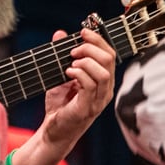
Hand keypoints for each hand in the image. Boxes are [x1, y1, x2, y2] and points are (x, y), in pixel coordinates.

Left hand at [40, 28, 115, 152]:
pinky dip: (78, 74)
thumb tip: (60, 34)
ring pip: (102, 72)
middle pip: (109, 60)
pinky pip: (90, 85)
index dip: (98, 40)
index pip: (111, 55)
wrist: (53, 133)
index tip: (83, 31)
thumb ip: (63, 56)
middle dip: (90, 48)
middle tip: (72, 50)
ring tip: (70, 64)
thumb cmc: (60, 107)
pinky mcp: (87, 108)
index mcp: (104, 82)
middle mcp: (105, 90)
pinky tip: (68, 73)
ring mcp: (98, 100)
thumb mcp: (61, 76)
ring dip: (84, 62)